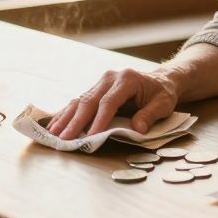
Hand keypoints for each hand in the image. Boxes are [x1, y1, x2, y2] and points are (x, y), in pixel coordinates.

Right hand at [46, 68, 178, 139]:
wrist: (160, 80)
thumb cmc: (162, 93)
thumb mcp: (163, 103)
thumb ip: (150, 115)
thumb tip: (137, 129)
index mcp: (127, 79)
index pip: (109, 101)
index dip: (99, 119)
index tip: (91, 136)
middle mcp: (110, 78)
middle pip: (89, 100)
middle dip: (76, 121)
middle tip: (65, 138)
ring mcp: (101, 82)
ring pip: (80, 100)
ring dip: (66, 118)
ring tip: (54, 133)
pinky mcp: (96, 89)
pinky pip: (79, 102)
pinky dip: (67, 114)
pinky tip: (55, 125)